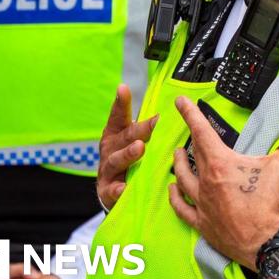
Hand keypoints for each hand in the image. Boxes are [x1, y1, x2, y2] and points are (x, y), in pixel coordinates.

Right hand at [97, 84, 157, 210]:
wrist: (112, 191)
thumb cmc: (128, 159)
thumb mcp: (132, 140)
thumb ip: (146, 126)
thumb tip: (171, 109)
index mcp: (116, 134)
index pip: (118, 116)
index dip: (121, 102)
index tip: (123, 88)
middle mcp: (110, 149)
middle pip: (125, 136)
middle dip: (139, 129)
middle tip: (153, 122)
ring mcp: (107, 169)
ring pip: (117, 160)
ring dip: (128, 153)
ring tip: (139, 148)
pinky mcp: (107, 190)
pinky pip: (112, 189)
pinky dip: (118, 189)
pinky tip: (123, 187)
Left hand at [169, 96, 278, 267]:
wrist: (267, 240)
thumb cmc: (271, 204)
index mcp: (221, 164)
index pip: (202, 132)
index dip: (190, 114)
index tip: (180, 101)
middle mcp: (206, 181)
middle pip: (192, 154)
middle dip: (189, 137)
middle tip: (187, 128)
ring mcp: (202, 203)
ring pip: (182, 178)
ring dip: (178, 164)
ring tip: (176, 155)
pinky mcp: (202, 222)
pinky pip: (182, 208)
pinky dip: (175, 197)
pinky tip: (171, 189)